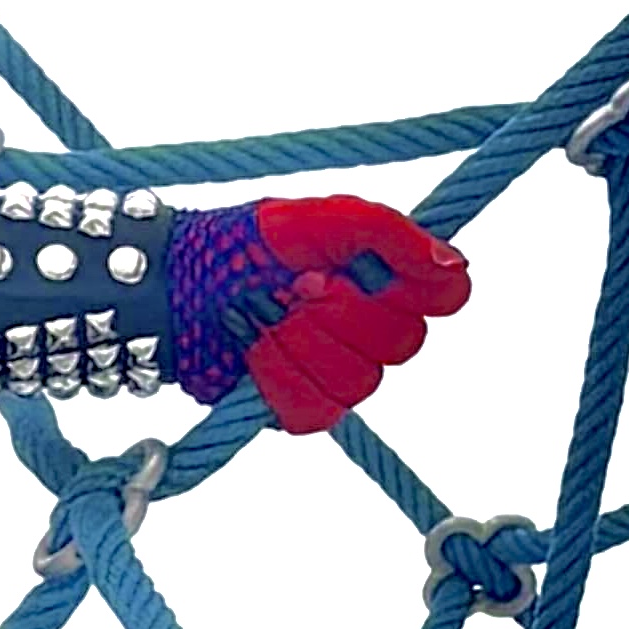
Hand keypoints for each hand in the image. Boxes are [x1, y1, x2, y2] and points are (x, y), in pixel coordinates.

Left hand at [174, 191, 469, 435]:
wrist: (175, 284)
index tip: (363, 268)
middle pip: (405, 343)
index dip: (416, 289)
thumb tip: (453, 263)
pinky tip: (253, 352)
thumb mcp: (317, 218)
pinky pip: (318, 410)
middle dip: (341, 311)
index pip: (449, 297)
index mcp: (389, 278)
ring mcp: (342, 373)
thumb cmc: (245, 243)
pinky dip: (278, 377)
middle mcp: (375, 329)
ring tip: (264, 315)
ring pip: (361, 381)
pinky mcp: (302, 408)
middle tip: (295, 286)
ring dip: (302, 343)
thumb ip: (388, 232)